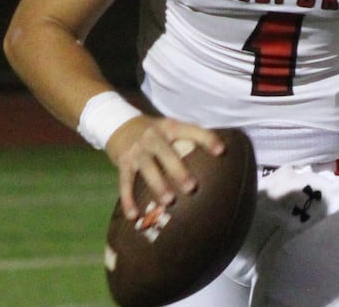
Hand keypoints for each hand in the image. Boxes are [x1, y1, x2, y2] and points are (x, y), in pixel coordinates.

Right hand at [105, 116, 225, 220]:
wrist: (117, 122)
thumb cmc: (153, 131)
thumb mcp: (169, 127)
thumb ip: (188, 139)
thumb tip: (220, 157)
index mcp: (169, 127)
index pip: (191, 130)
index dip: (206, 138)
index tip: (221, 151)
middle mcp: (153, 136)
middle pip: (166, 153)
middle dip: (178, 170)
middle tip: (191, 188)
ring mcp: (137, 150)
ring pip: (148, 168)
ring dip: (158, 185)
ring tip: (168, 202)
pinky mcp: (123, 162)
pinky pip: (125, 182)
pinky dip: (128, 200)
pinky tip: (134, 216)